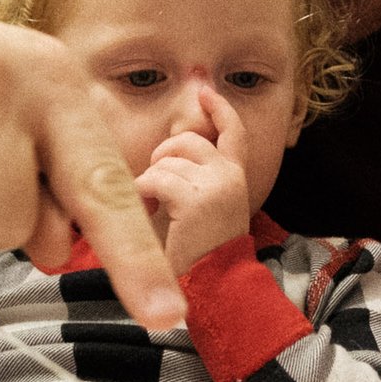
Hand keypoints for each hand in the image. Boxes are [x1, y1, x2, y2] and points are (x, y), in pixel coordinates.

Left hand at [134, 85, 253, 277]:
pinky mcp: (196, 199)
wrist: (212, 289)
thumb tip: (169, 153)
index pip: (234, 131)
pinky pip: (156, 178)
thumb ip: (197, 178)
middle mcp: (231, 176)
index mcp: (237, 178)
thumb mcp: (207, 209)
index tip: (206, 92)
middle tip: (155, 186)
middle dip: (163, 156)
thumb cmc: (200, 254)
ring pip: (167, 161)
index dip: (220, 109)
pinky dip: (143, 194)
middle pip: (187, 140)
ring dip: (150, 183)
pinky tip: (147, 213)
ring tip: (151, 208)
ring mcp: (216, 184)